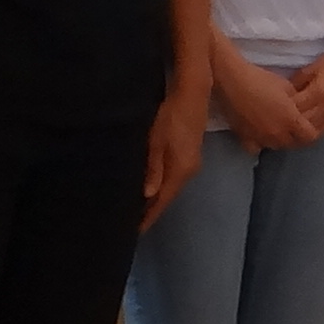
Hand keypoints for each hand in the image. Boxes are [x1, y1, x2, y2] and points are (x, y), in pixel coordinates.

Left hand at [144, 87, 208, 221]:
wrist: (193, 92)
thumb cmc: (171, 115)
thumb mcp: (156, 141)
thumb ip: (153, 168)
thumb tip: (147, 196)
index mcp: (181, 170)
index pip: (163, 201)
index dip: (149, 216)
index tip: (134, 231)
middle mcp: (189, 171)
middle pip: (168, 196)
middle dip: (151, 209)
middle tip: (130, 220)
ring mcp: (192, 162)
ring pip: (171, 186)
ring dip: (156, 196)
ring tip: (137, 206)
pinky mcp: (190, 154)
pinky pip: (173, 176)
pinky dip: (161, 184)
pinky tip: (150, 185)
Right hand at [210, 46, 319, 153]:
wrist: (232, 81)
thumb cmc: (261, 79)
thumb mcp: (287, 86)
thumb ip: (296, 102)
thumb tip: (298, 109)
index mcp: (291, 121)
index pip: (309, 137)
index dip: (310, 132)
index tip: (307, 125)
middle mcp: (277, 134)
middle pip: (292, 144)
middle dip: (295, 136)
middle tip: (293, 126)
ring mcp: (260, 138)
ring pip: (275, 147)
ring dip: (279, 140)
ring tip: (276, 128)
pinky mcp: (244, 138)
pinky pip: (255, 148)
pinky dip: (260, 143)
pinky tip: (259, 134)